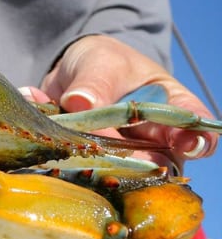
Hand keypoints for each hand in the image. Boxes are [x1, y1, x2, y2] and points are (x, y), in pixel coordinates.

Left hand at [41, 35, 216, 165]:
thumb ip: (95, 81)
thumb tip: (79, 101)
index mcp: (170, 106)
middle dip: (142, 167)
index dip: (197, 138)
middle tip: (119, 163)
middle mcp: (154, 139)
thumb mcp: (101, 61)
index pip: (194, 123)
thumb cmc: (102, 63)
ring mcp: (124, 158)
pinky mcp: (95, 168)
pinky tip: (41, 138)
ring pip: (121, 176)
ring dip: (97, 169)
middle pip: (160, 162)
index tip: (187, 145)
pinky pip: (81, 174)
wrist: (70, 74)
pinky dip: (59, 160)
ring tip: (74, 154)